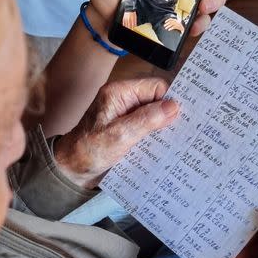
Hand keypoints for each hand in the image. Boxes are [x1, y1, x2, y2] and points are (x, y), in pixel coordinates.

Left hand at [54, 78, 178, 187]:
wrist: (70, 171)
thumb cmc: (88, 151)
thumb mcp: (120, 135)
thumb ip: (146, 120)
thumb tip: (174, 106)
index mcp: (119, 93)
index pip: (155, 87)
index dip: (170, 100)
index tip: (184, 116)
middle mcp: (123, 101)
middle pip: (156, 101)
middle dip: (169, 115)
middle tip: (187, 130)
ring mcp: (125, 117)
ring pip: (154, 116)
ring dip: (164, 129)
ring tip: (179, 141)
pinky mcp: (127, 131)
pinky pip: (147, 129)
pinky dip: (156, 138)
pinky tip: (165, 148)